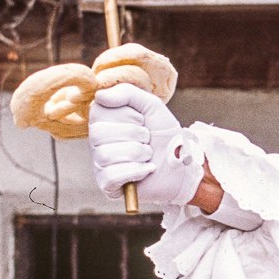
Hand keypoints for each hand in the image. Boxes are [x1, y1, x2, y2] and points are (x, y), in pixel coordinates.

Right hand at [87, 82, 206, 210]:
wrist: (181, 164)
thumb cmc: (164, 135)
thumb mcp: (151, 106)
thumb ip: (127, 93)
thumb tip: (99, 96)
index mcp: (102, 121)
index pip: (98, 111)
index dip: (127, 115)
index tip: (142, 121)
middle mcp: (96, 142)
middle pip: (99, 133)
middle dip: (134, 134)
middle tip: (147, 139)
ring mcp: (100, 164)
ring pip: (106, 154)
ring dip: (137, 153)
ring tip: (148, 155)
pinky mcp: (108, 184)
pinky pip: (112, 175)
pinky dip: (136, 171)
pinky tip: (147, 170)